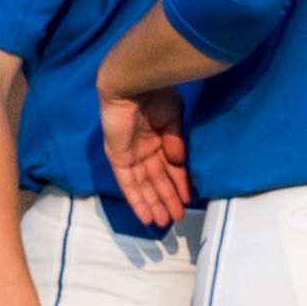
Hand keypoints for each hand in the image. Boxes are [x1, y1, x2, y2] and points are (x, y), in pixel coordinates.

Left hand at [98, 85, 190, 232]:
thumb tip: (179, 164)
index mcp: (157, 136)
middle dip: (166, 198)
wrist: (134, 83)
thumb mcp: (174, 119)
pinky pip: (127, 184)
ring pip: (142, 185)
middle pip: (154, 179)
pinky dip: (137, 200)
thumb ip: (175, 143)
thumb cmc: (157, 94)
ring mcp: (129, 154)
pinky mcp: (118, 158)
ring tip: (163, 222)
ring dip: (152, 204)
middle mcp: (142, 148)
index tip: (188, 198)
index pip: (168, 166)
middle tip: (177, 217)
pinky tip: (146, 215)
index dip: (178, 183)